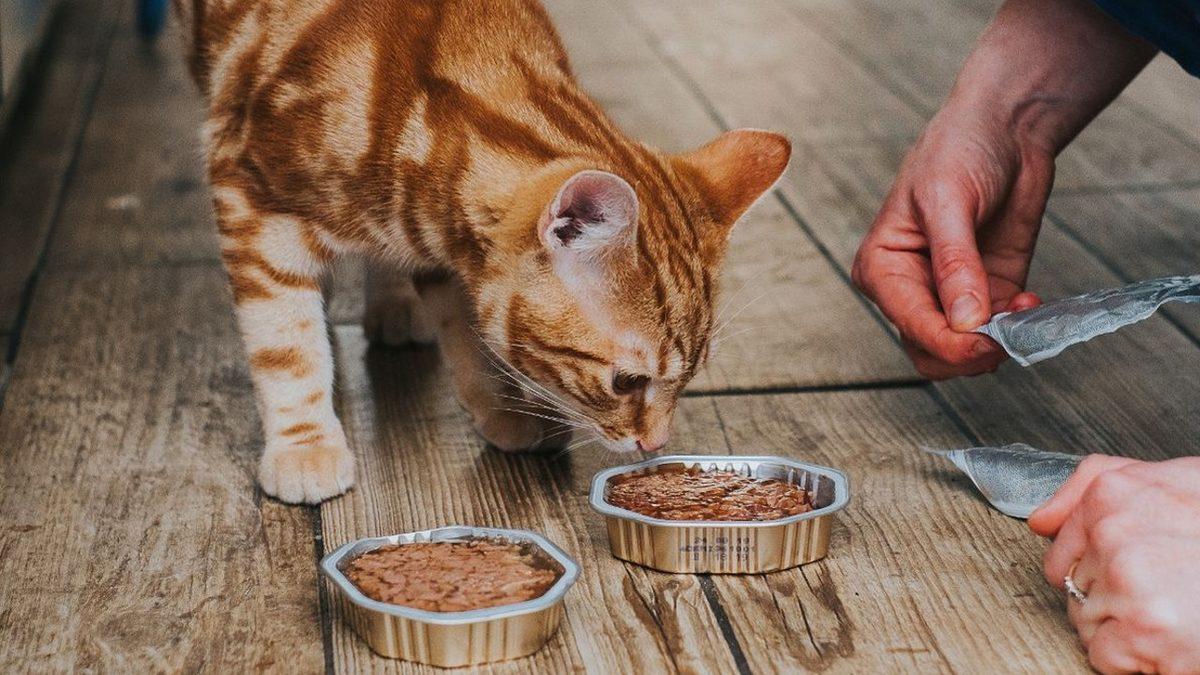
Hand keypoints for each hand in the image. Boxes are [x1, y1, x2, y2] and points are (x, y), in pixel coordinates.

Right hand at [852, 108, 1049, 377]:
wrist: (1006, 129)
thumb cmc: (959, 150)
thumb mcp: (949, 202)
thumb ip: (955, 265)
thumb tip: (965, 321)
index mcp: (883, 269)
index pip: (912, 326)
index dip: (949, 342)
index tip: (986, 340)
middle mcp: (911, 289)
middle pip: (931, 351)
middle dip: (969, 353)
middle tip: (1006, 333)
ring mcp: (951, 296)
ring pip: (961, 353)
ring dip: (995, 345)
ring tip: (1022, 312)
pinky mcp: (989, 294)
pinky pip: (997, 334)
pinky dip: (1017, 331)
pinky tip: (1032, 304)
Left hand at [1029, 456, 1199, 673]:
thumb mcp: (1174, 481)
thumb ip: (1099, 485)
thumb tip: (1041, 520)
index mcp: (1114, 493)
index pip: (1060, 546)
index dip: (1095, 569)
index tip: (1132, 573)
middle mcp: (1113, 531)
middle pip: (1073, 586)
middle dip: (1110, 598)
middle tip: (1163, 592)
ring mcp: (1126, 579)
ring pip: (1086, 621)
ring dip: (1123, 629)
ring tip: (1172, 612)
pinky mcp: (1141, 628)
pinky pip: (1102, 655)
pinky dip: (1133, 661)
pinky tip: (1169, 639)